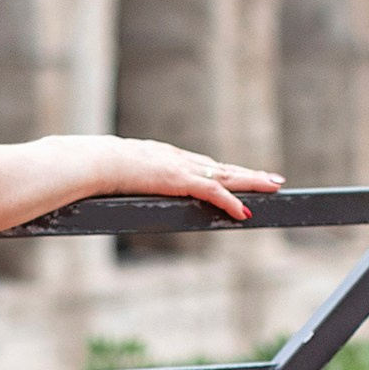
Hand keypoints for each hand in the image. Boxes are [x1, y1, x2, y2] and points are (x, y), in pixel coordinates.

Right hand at [100, 140, 283, 223]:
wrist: (95, 161)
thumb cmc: (96, 168)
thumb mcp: (115, 175)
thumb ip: (124, 180)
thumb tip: (113, 189)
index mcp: (166, 156)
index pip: (204, 164)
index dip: (225, 171)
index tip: (242, 173)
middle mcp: (179, 158)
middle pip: (222, 167)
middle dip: (249, 174)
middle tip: (273, 179)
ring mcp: (181, 168)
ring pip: (225, 176)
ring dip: (252, 182)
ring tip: (274, 187)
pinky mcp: (180, 179)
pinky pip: (212, 192)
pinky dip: (230, 202)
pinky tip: (244, 212)